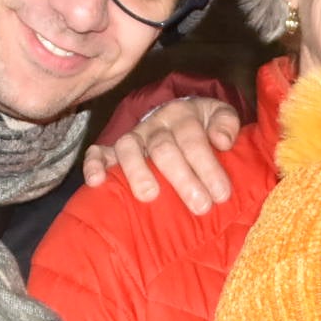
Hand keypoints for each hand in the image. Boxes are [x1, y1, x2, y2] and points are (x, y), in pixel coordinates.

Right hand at [79, 95, 241, 212]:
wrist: (178, 116)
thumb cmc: (203, 126)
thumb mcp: (220, 115)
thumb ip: (226, 123)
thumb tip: (222, 141)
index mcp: (182, 115)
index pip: (193, 140)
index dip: (208, 167)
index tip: (222, 194)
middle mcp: (155, 124)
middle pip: (164, 149)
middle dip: (183, 179)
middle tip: (200, 205)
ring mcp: (133, 137)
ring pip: (129, 148)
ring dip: (138, 172)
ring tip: (149, 196)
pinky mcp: (113, 149)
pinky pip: (98, 153)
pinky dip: (94, 165)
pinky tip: (97, 182)